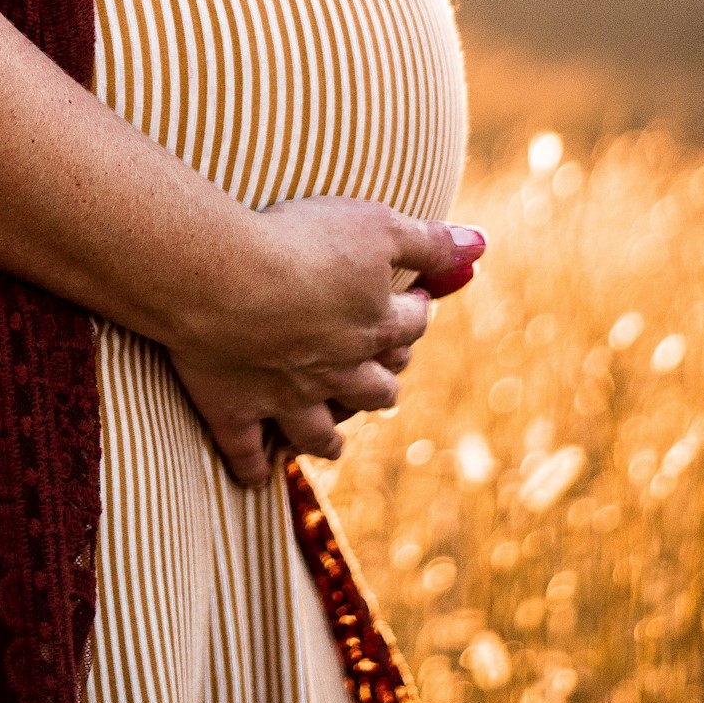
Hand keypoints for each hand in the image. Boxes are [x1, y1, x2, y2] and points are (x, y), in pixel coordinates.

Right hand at [165, 203, 484, 486]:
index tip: (415, 300)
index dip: (417, 311)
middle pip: (375, 390)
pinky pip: (246, 450)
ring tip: (333, 440)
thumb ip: (429, 241)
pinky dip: (252, 466)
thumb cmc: (302, 242)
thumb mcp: (377, 226)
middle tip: (381, 372)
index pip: (411, 325)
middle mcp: (338, 370)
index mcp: (374, 326)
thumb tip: (481, 245)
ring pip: (320, 431)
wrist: (222, 277)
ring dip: (329, 437)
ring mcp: (286, 396)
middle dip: (382, 383)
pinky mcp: (234, 407)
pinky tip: (255, 476)